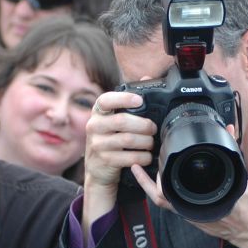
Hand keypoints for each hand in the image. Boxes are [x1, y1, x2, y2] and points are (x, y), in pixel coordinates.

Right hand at [82, 90, 156, 227]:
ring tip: (151, 143)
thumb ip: (129, 101)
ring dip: (146, 142)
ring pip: (128, 139)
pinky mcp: (104, 160)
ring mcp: (97, 144)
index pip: (106, 100)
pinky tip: (146, 156)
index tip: (139, 100)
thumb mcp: (114, 120)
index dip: (123, 98)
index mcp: (97, 112)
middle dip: (144, 125)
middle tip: (153, 129)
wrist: (99, 170)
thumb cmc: (111, 140)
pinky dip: (143, 157)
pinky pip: (130, 157)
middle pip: (122, 121)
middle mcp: (94, 126)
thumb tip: (146, 77)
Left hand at [131, 158, 247, 247]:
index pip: (162, 195)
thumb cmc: (243, 206)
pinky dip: (165, 191)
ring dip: (152, 187)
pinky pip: (173, 203)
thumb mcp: (238, 175)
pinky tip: (162, 181)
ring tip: (141, 171)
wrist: (247, 227)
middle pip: (158, 197)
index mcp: (192, 202)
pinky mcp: (191, 215)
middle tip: (140, 164)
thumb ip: (233, 151)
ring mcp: (188, 213)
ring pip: (164, 201)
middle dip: (146, 182)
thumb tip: (230, 131)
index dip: (151, 182)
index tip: (145, 167)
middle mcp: (187, 209)